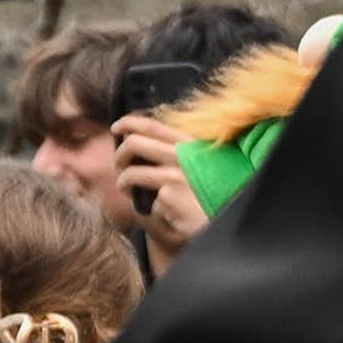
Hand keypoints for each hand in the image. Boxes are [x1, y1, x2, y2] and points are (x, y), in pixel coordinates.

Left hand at [111, 111, 210, 276]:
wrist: (226, 220)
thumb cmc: (214, 195)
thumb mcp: (202, 166)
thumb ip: (178, 155)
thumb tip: (142, 145)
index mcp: (190, 144)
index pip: (153, 126)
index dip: (129, 122)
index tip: (117, 127)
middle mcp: (182, 155)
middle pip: (134, 143)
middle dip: (119, 155)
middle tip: (118, 166)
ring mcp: (175, 175)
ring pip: (131, 172)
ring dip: (122, 181)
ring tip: (126, 188)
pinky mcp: (168, 196)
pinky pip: (144, 200)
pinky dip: (145, 207)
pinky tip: (157, 212)